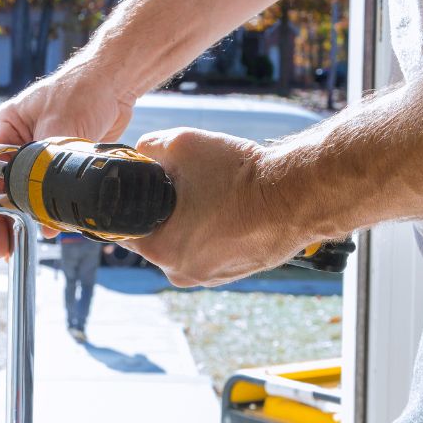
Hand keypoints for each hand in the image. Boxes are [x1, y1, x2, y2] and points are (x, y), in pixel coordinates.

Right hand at [0, 64, 135, 256]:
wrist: (116, 84)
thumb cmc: (83, 88)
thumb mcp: (59, 128)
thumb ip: (51, 170)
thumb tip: (46, 209)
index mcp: (6, 128)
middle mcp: (19, 142)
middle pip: (5, 187)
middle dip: (4, 216)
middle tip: (4, 244)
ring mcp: (40, 153)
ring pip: (28, 192)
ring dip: (28, 214)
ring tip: (23, 239)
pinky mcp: (61, 163)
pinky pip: (50, 190)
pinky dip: (50, 206)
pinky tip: (51, 222)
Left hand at [126, 128, 312, 286]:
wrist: (297, 196)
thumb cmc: (240, 175)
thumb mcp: (182, 145)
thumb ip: (148, 148)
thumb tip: (139, 153)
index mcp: (161, 250)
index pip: (124, 228)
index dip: (129, 203)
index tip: (144, 186)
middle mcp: (182, 272)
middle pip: (156, 236)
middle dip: (165, 210)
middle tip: (187, 184)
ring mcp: (210, 277)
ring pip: (185, 243)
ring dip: (192, 220)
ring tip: (215, 195)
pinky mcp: (234, 273)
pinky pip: (211, 249)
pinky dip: (215, 230)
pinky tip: (229, 209)